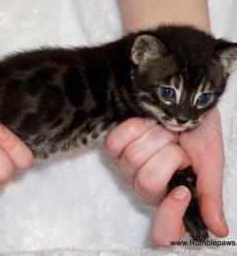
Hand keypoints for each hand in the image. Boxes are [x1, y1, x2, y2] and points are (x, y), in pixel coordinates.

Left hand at [105, 108, 227, 245]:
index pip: (164, 232)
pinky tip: (146, 124)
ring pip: (133, 159)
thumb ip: (210, 194)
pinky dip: (135, 128)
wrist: (184, 100)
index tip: (182, 192)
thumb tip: (218, 229)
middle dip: (169, 156)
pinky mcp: (113, 146)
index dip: (170, 215)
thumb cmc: (197, 132)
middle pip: (148, 183)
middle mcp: (146, 186)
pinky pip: (115, 143)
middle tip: (177, 146)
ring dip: (155, 138)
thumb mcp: (209, 161)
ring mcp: (127, 167)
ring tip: (164, 132)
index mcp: (171, 196)